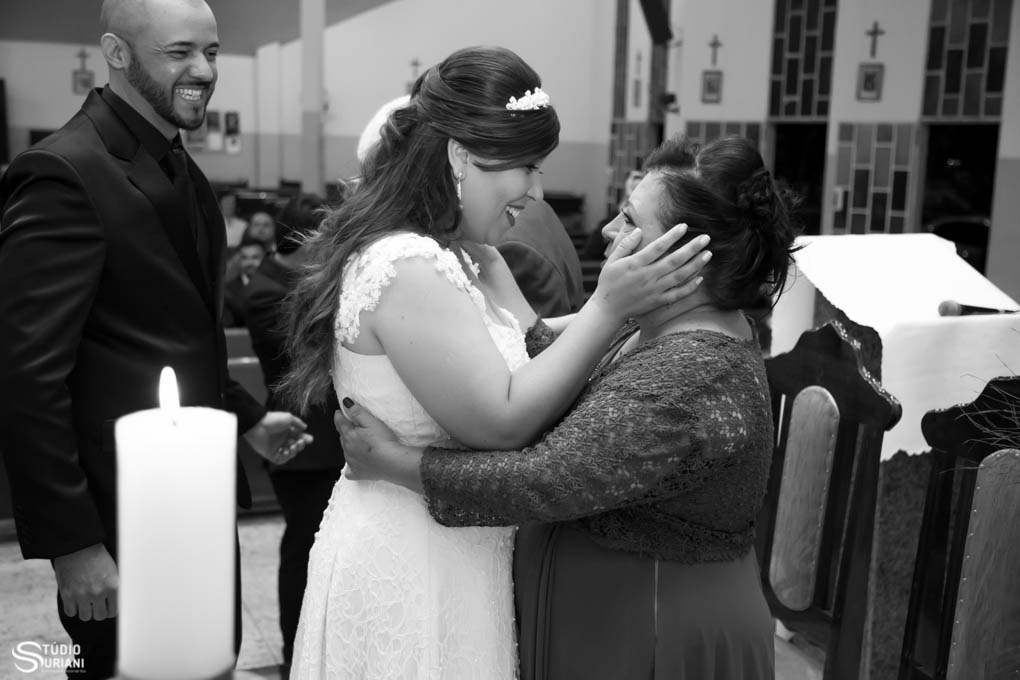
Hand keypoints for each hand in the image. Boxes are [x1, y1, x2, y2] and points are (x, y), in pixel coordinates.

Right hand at [52, 543, 118, 621]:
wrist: (78, 546)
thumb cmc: (97, 556)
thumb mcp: (113, 570)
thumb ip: (114, 587)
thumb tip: (117, 603)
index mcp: (113, 585)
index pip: (114, 611)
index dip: (111, 610)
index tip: (108, 607)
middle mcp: (98, 592)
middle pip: (100, 616)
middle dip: (98, 611)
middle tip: (96, 604)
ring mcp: (82, 595)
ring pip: (85, 616)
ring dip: (85, 611)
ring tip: (85, 602)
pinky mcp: (67, 594)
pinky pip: (71, 612)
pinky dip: (72, 608)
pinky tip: (75, 600)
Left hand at [244, 411, 313, 464]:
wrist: (258, 425)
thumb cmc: (272, 420)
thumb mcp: (289, 418)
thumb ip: (298, 423)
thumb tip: (305, 427)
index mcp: (287, 432)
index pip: (299, 437)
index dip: (305, 439)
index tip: (310, 439)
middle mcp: (282, 440)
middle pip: (296, 447)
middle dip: (300, 445)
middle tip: (299, 442)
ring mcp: (276, 447)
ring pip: (290, 454)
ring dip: (293, 452)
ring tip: (292, 446)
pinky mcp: (270, 454)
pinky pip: (280, 460)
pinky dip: (285, 457)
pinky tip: (284, 451)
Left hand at [334, 399, 423, 492]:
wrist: (392, 462)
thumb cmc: (383, 441)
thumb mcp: (371, 422)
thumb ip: (357, 412)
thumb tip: (345, 403)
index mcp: (349, 435)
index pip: (339, 422)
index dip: (339, 416)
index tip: (338, 412)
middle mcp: (347, 449)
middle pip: (342, 436)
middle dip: (345, 430)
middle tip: (351, 426)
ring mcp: (351, 462)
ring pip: (346, 451)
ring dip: (349, 445)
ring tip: (357, 442)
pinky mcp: (358, 473)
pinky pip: (349, 470)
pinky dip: (351, 466)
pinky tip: (356, 463)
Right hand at [591, 224, 710, 321]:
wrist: (608, 309)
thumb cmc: (609, 282)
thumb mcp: (612, 261)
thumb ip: (625, 245)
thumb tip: (638, 230)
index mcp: (636, 264)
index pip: (658, 247)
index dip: (672, 236)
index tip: (685, 226)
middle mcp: (647, 276)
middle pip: (674, 260)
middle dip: (692, 248)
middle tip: (706, 238)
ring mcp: (654, 290)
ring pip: (679, 276)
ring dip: (695, 265)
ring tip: (708, 254)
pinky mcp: (658, 301)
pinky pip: (677, 294)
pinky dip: (690, 287)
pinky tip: (700, 278)